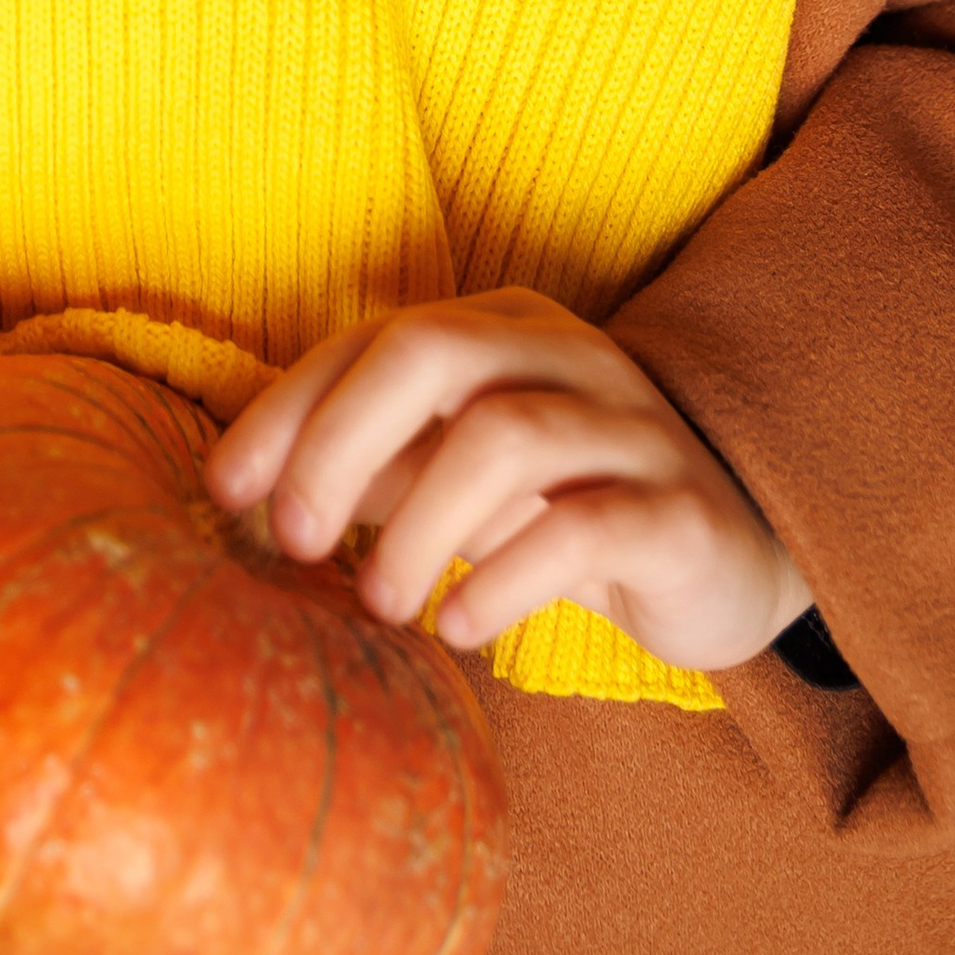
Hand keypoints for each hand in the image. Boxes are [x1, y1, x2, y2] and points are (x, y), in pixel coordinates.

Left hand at [206, 289, 811, 676]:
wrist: (729, 555)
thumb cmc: (563, 508)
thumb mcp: (455, 479)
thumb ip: (370, 471)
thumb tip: (247, 502)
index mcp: (503, 328)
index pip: (373, 338)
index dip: (289, 410)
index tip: (225, 493)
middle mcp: (567, 355)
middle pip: (433, 352)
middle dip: (341, 442)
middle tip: (295, 542)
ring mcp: (632, 427)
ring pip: (507, 435)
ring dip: (420, 524)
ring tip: (383, 605)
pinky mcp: (680, 512)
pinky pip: (587, 526)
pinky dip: (505, 577)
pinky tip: (461, 626)